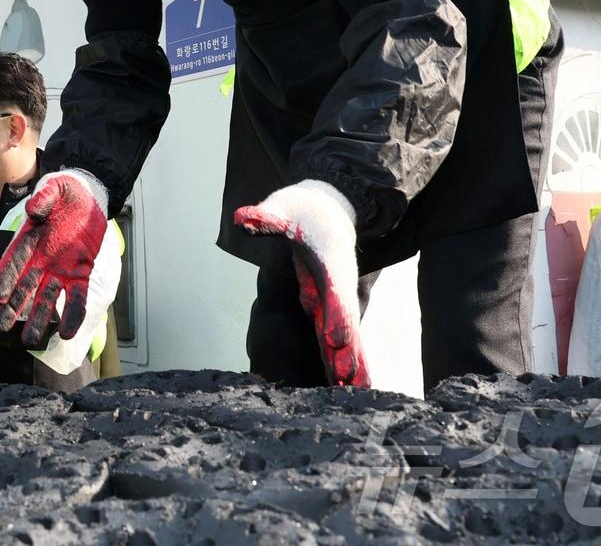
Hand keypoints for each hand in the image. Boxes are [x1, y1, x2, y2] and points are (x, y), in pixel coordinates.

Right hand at [0, 169, 107, 346]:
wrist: (89, 197)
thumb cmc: (66, 193)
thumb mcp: (55, 188)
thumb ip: (44, 197)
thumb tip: (33, 210)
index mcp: (30, 238)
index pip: (14, 260)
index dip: (5, 278)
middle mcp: (41, 258)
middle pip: (24, 286)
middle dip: (13, 307)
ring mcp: (61, 269)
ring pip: (47, 298)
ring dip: (38, 318)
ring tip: (29, 341)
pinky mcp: (80, 274)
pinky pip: (77, 298)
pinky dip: (72, 315)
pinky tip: (67, 333)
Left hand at [234, 179, 370, 387]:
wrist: (327, 208)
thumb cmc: (303, 208)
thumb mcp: (283, 207)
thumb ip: (265, 217)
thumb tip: (243, 217)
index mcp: (329, 261)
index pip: (334, 290)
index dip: (337, 314)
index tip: (337, 338)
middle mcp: (336, 284)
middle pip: (345, 321)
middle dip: (349, 351)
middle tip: (351, 381)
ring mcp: (332, 297)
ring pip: (343, 335)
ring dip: (350, 363)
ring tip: (357, 393)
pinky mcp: (325, 305)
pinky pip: (333, 335)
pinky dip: (339, 358)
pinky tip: (342, 383)